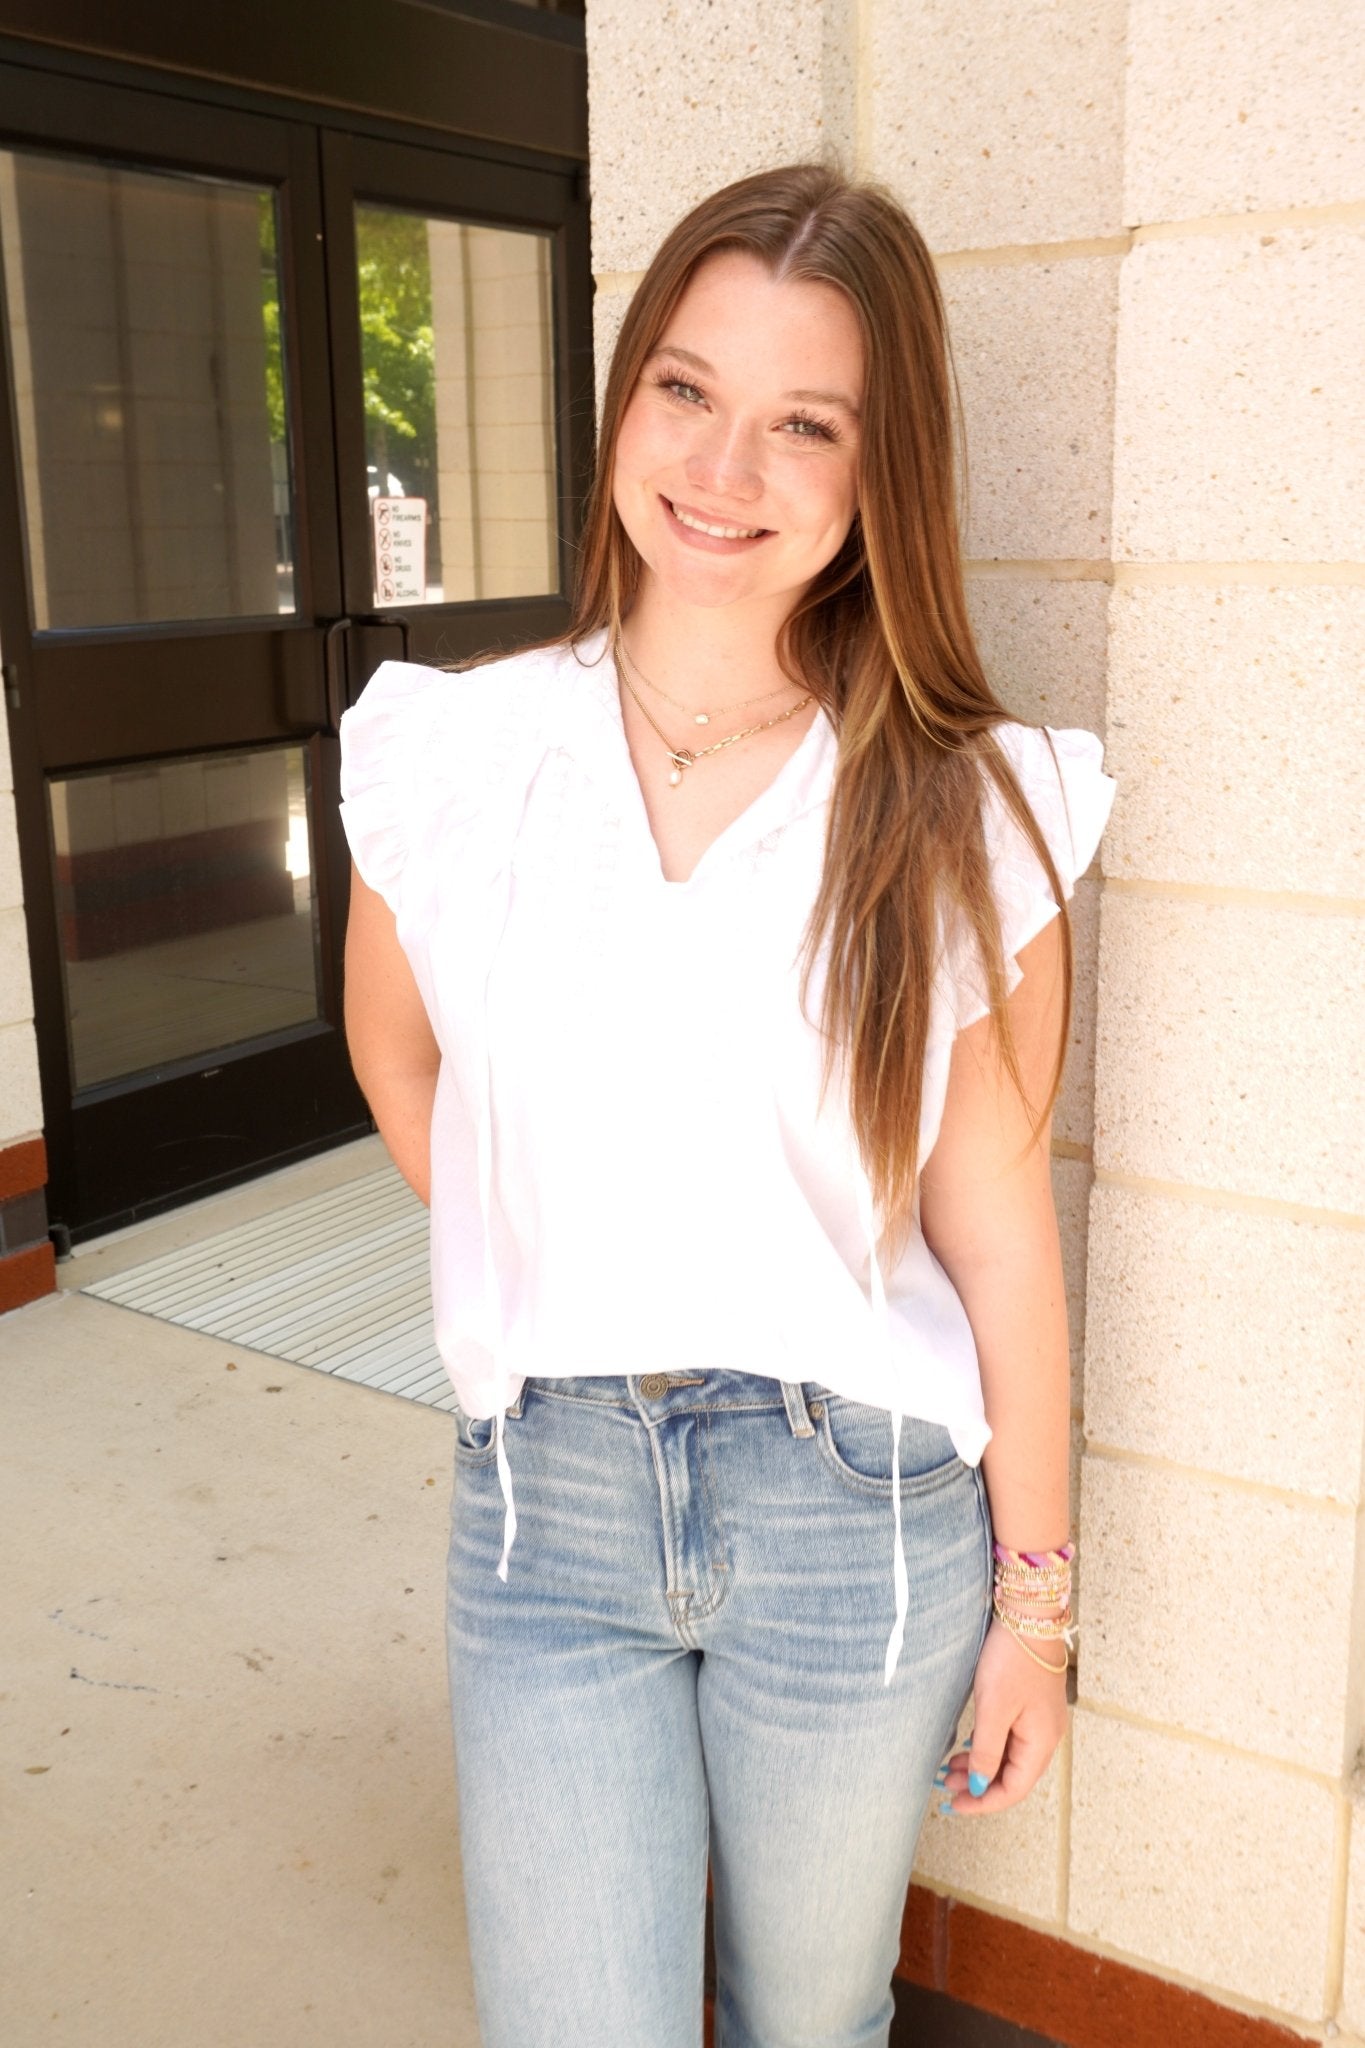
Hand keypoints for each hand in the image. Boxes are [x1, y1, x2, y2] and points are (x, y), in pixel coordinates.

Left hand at [938, 1617, 1068, 1815]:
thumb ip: (987, 1751)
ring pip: (1009, 1757)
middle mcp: (1046, 1737)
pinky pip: (1010, 1739)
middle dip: (979, 1786)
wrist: (1029, 1616)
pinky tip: (969, 1746)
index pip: (1014, 1789)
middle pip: (1012, 1776)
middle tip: (945, 1787)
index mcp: (1041, 1742)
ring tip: (950, 1770)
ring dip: (981, 1766)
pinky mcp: (1031, 1705)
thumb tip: (981, 1786)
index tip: (954, 1805)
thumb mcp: (993, 1708)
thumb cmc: (1013, 1660)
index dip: (983, 1803)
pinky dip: (988, 1747)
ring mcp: (1040, 1721)